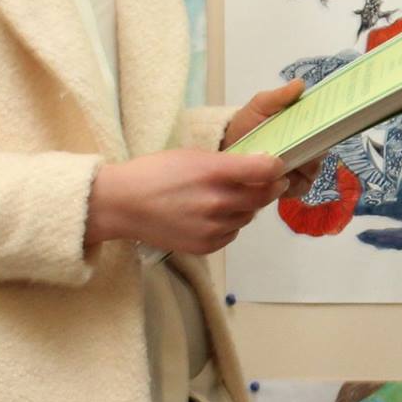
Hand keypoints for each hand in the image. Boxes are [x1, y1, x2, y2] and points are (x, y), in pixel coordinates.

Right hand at [87, 148, 286, 254]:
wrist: (122, 205)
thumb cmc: (155, 173)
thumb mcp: (192, 156)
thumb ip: (227, 162)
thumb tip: (260, 166)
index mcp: (213, 172)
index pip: (264, 170)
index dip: (277, 166)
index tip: (279, 165)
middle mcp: (216, 203)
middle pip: (263, 196)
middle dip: (271, 187)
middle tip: (272, 181)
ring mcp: (212, 228)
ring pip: (248, 217)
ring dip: (247, 207)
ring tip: (231, 197)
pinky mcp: (206, 246)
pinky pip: (232, 234)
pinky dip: (230, 224)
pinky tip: (215, 215)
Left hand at [222, 78, 323, 195]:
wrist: (227, 148)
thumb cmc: (248, 123)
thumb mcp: (260, 105)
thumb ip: (278, 97)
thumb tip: (300, 84)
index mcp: (305, 126)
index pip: (326, 129)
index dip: (326, 130)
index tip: (317, 130)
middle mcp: (309, 147)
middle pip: (321, 153)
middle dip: (309, 154)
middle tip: (291, 151)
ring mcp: (301, 168)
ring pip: (312, 172)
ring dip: (298, 171)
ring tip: (279, 166)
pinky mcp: (291, 186)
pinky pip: (301, 188)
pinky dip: (290, 186)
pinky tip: (276, 180)